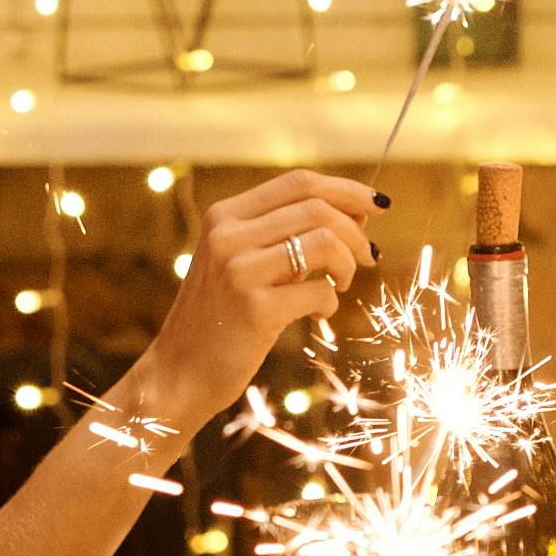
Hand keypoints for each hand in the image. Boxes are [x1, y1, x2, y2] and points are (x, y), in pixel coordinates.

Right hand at [122, 171, 385, 434]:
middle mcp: (228, 236)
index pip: (298, 183)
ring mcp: (238, 271)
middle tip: (367, 257)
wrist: (179, 372)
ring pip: (325, 242)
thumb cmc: (222, 315)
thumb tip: (359, 210)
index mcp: (224, 216)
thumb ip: (287, 233)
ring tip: (339, 284)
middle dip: (356, 231)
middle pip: (317, 209)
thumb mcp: (242, 261)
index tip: (376, 204)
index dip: (346, 189)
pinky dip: (329, 303)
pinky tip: (317, 314)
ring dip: (348, 264)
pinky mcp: (254, 309)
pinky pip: (319, 291)